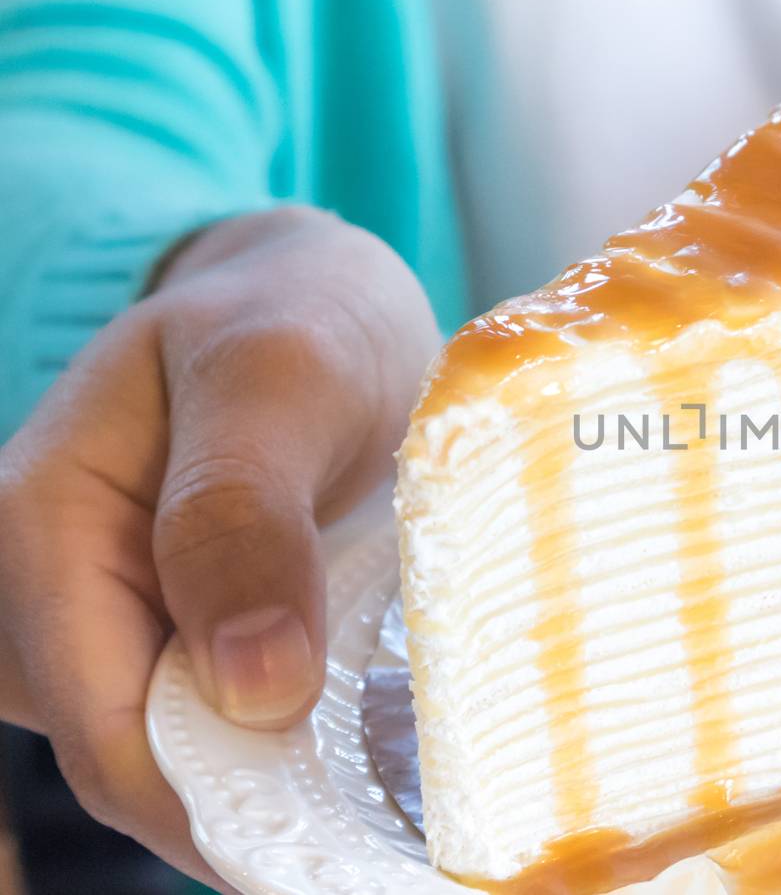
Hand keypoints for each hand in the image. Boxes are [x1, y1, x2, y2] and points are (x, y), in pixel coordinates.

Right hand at [0, 207, 438, 884]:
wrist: (315, 300)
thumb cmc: (297, 317)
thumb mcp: (278, 379)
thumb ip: (242, 514)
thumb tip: (251, 690)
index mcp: (37, 524)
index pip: (103, 721)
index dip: (211, 799)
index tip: (329, 843)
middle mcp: (44, 589)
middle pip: (129, 754)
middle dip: (247, 801)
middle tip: (383, 832)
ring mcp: (96, 618)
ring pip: (165, 751)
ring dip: (267, 781)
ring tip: (382, 794)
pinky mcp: (158, 631)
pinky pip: (200, 720)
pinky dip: (275, 747)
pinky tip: (353, 751)